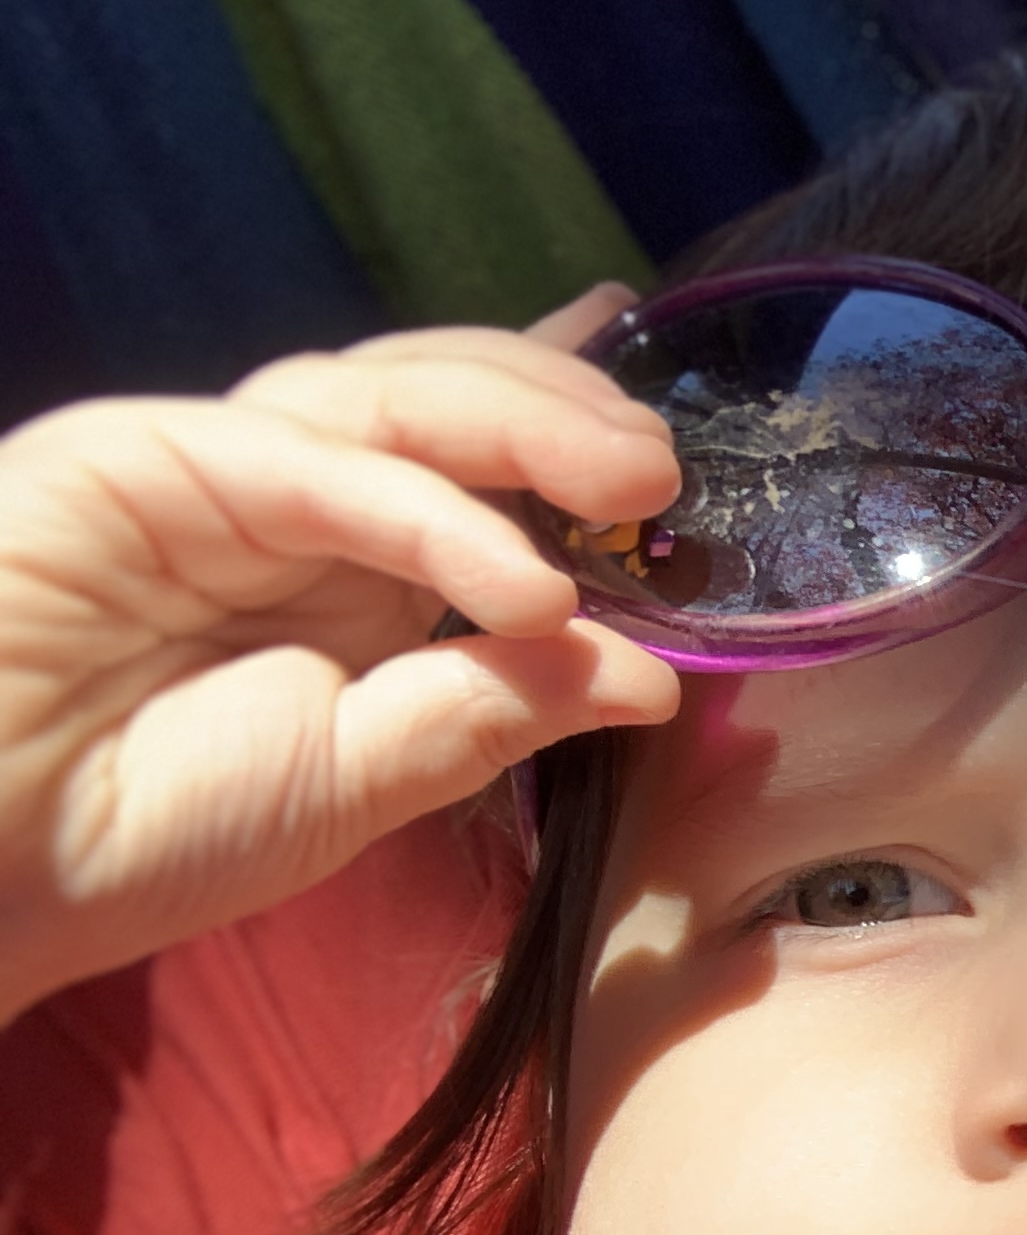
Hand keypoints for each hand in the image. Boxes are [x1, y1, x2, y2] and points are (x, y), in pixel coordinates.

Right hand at [0, 288, 682, 1024]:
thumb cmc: (142, 837)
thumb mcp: (368, 780)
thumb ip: (501, 709)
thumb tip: (657, 674)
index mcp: (354, 571)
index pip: (481, 462)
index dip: (574, 419)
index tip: (684, 417)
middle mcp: (292, 503)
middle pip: (450, 400)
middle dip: (572, 417)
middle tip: (674, 473)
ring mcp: (215, 470)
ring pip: (390, 397)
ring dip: (524, 428)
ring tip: (635, 486)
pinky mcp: (136, 459)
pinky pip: (311, 467)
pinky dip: (431, 518)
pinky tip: (523, 583)